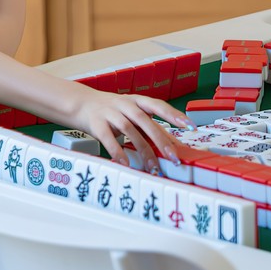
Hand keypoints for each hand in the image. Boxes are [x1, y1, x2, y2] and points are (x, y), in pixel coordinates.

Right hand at [68, 85, 188, 171]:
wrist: (79, 102)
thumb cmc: (111, 110)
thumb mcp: (130, 112)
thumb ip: (147, 125)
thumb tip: (171, 145)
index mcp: (136, 100)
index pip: (158, 105)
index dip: (174, 115)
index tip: (191, 126)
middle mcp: (124, 104)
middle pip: (146, 121)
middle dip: (161, 141)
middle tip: (174, 159)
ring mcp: (110, 113)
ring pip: (130, 131)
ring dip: (143, 151)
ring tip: (153, 168)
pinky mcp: (96, 123)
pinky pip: (109, 138)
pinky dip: (118, 152)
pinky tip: (125, 164)